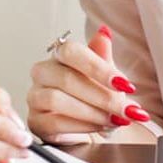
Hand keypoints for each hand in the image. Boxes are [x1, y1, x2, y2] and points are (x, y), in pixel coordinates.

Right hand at [27, 25, 150, 144]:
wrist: (92, 130)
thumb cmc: (97, 100)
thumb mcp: (107, 78)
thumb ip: (103, 57)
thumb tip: (104, 32)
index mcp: (60, 56)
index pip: (70, 51)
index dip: (97, 67)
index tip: (124, 84)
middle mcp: (43, 73)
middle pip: (65, 78)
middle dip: (102, 96)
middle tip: (126, 109)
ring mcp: (35, 98)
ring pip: (56, 100)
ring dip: (92, 112)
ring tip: (114, 120)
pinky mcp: (35, 122)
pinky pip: (54, 122)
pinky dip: (82, 126)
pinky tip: (101, 128)